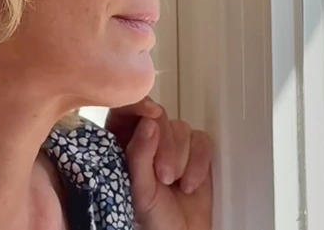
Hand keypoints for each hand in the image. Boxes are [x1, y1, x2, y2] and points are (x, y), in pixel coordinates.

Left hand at [106, 97, 213, 229]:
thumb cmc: (153, 219)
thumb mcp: (140, 190)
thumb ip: (139, 155)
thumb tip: (148, 122)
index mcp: (122, 144)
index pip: (124, 110)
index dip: (138, 105)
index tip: (151, 116)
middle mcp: (147, 140)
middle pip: (158, 117)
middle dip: (165, 146)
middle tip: (164, 176)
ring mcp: (173, 144)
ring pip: (181, 128)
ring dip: (181, 159)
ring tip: (175, 184)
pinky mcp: (196, 150)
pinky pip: (202, 141)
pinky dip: (199, 164)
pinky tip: (190, 184)